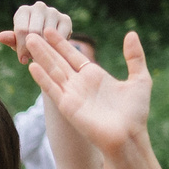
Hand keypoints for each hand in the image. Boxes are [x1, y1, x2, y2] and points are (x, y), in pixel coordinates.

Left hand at [0, 0, 74, 55]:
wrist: (48, 41)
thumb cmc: (28, 41)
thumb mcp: (18, 42)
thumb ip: (10, 39)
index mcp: (23, 11)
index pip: (21, 29)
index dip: (22, 47)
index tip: (23, 60)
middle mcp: (38, 7)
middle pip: (35, 31)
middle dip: (33, 48)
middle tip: (33, 59)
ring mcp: (53, 11)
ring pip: (48, 34)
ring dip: (45, 48)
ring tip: (42, 55)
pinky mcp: (66, 19)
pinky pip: (61, 37)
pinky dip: (56, 46)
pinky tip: (53, 51)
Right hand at [22, 30, 151, 154]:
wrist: (129, 138)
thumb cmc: (135, 114)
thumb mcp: (140, 80)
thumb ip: (135, 57)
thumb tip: (131, 34)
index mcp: (95, 76)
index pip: (74, 56)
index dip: (61, 43)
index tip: (50, 29)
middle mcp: (80, 84)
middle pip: (59, 61)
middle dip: (46, 46)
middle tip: (32, 31)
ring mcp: (72, 95)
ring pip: (53, 71)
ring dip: (41, 56)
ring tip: (29, 41)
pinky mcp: (68, 107)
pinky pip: (53, 89)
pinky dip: (43, 78)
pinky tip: (33, 66)